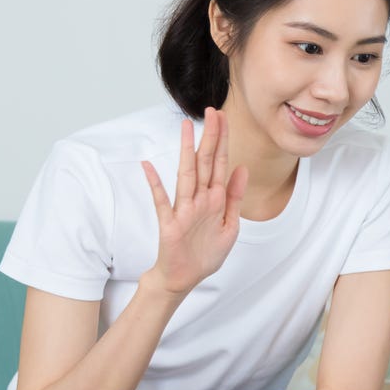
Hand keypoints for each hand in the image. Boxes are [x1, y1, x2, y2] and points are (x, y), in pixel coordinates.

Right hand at [141, 107, 248, 295]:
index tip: (224, 118)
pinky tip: (148, 166)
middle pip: (205, 162)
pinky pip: (161, 201)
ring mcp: (183, 209)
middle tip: (212, 110)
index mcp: (216, 199)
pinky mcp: (169, 223)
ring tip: (186, 128)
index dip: (223, 141)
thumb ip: (234, 197)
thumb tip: (242, 168)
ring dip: (187, 151)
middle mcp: (199, 199)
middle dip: (210, 137)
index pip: (220, 163)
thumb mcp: (230, 226)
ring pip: (186, 175)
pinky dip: (155, 184)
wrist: (184, 278)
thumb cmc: (205, 253)